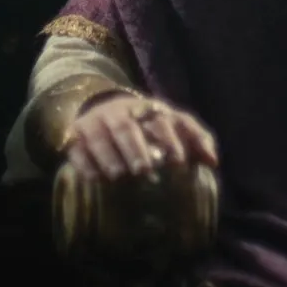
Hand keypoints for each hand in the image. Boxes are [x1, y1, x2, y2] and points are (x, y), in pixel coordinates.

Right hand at [66, 95, 218, 180]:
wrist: (101, 109)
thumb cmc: (145, 125)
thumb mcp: (171, 125)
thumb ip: (194, 139)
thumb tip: (213, 162)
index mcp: (147, 109)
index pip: (160, 120)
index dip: (170, 139)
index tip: (178, 162)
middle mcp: (119, 112)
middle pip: (126, 127)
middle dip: (135, 147)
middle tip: (144, 170)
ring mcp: (94, 122)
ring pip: (99, 135)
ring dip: (109, 155)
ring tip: (119, 175)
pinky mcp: (74, 136)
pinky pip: (76, 147)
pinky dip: (84, 162)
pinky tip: (94, 178)